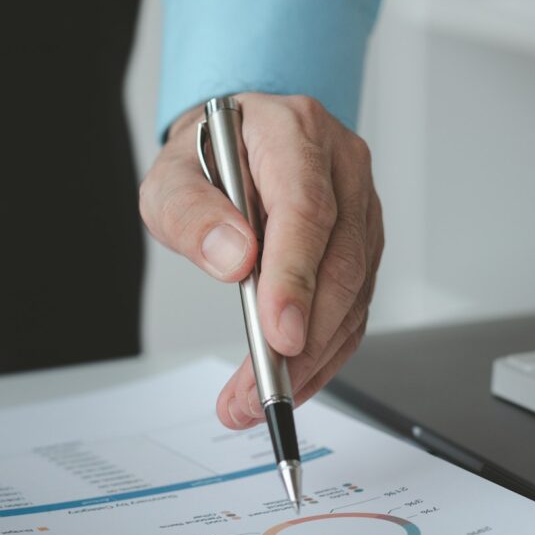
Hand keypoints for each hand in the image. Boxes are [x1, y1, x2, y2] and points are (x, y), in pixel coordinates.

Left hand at [139, 93, 383, 428]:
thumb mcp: (170, 179)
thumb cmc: (204, 160)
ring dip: (313, 358)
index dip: (295, 277)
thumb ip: (191, 213)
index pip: (306, 210)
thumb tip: (232, 261)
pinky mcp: (363, 243)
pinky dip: (325, 352)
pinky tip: (290, 380)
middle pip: (341, 261)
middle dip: (303, 339)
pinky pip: (354, 306)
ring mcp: (360, 205)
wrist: (234, 143)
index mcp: (293, 134)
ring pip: (355, 293)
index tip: (278, 336)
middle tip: (258, 391)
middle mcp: (340, 166)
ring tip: (258, 400)